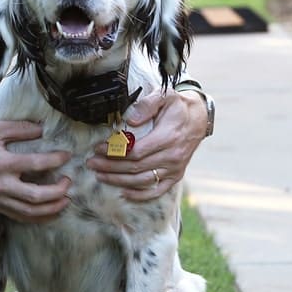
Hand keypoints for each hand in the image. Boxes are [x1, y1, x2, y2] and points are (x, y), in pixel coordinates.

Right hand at [0, 121, 71, 222]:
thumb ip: (19, 128)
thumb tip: (41, 129)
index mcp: (2, 163)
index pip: (36, 164)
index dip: (55, 160)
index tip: (66, 156)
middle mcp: (2, 185)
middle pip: (37, 196)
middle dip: (58, 191)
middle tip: (68, 182)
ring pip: (30, 212)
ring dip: (52, 208)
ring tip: (65, 200)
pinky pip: (20, 217)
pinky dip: (38, 217)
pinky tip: (49, 212)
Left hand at [85, 89, 206, 201]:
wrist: (199, 117)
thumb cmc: (177, 106)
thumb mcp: (164, 96)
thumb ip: (147, 105)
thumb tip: (132, 121)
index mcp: (168, 137)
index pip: (135, 151)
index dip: (114, 152)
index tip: (98, 149)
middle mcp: (172, 156)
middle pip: (135, 167)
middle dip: (110, 167)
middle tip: (92, 164)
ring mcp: (175, 168)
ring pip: (143, 180)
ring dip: (119, 180)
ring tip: (100, 176)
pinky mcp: (176, 175)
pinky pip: (158, 190)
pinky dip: (140, 195)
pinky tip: (124, 193)